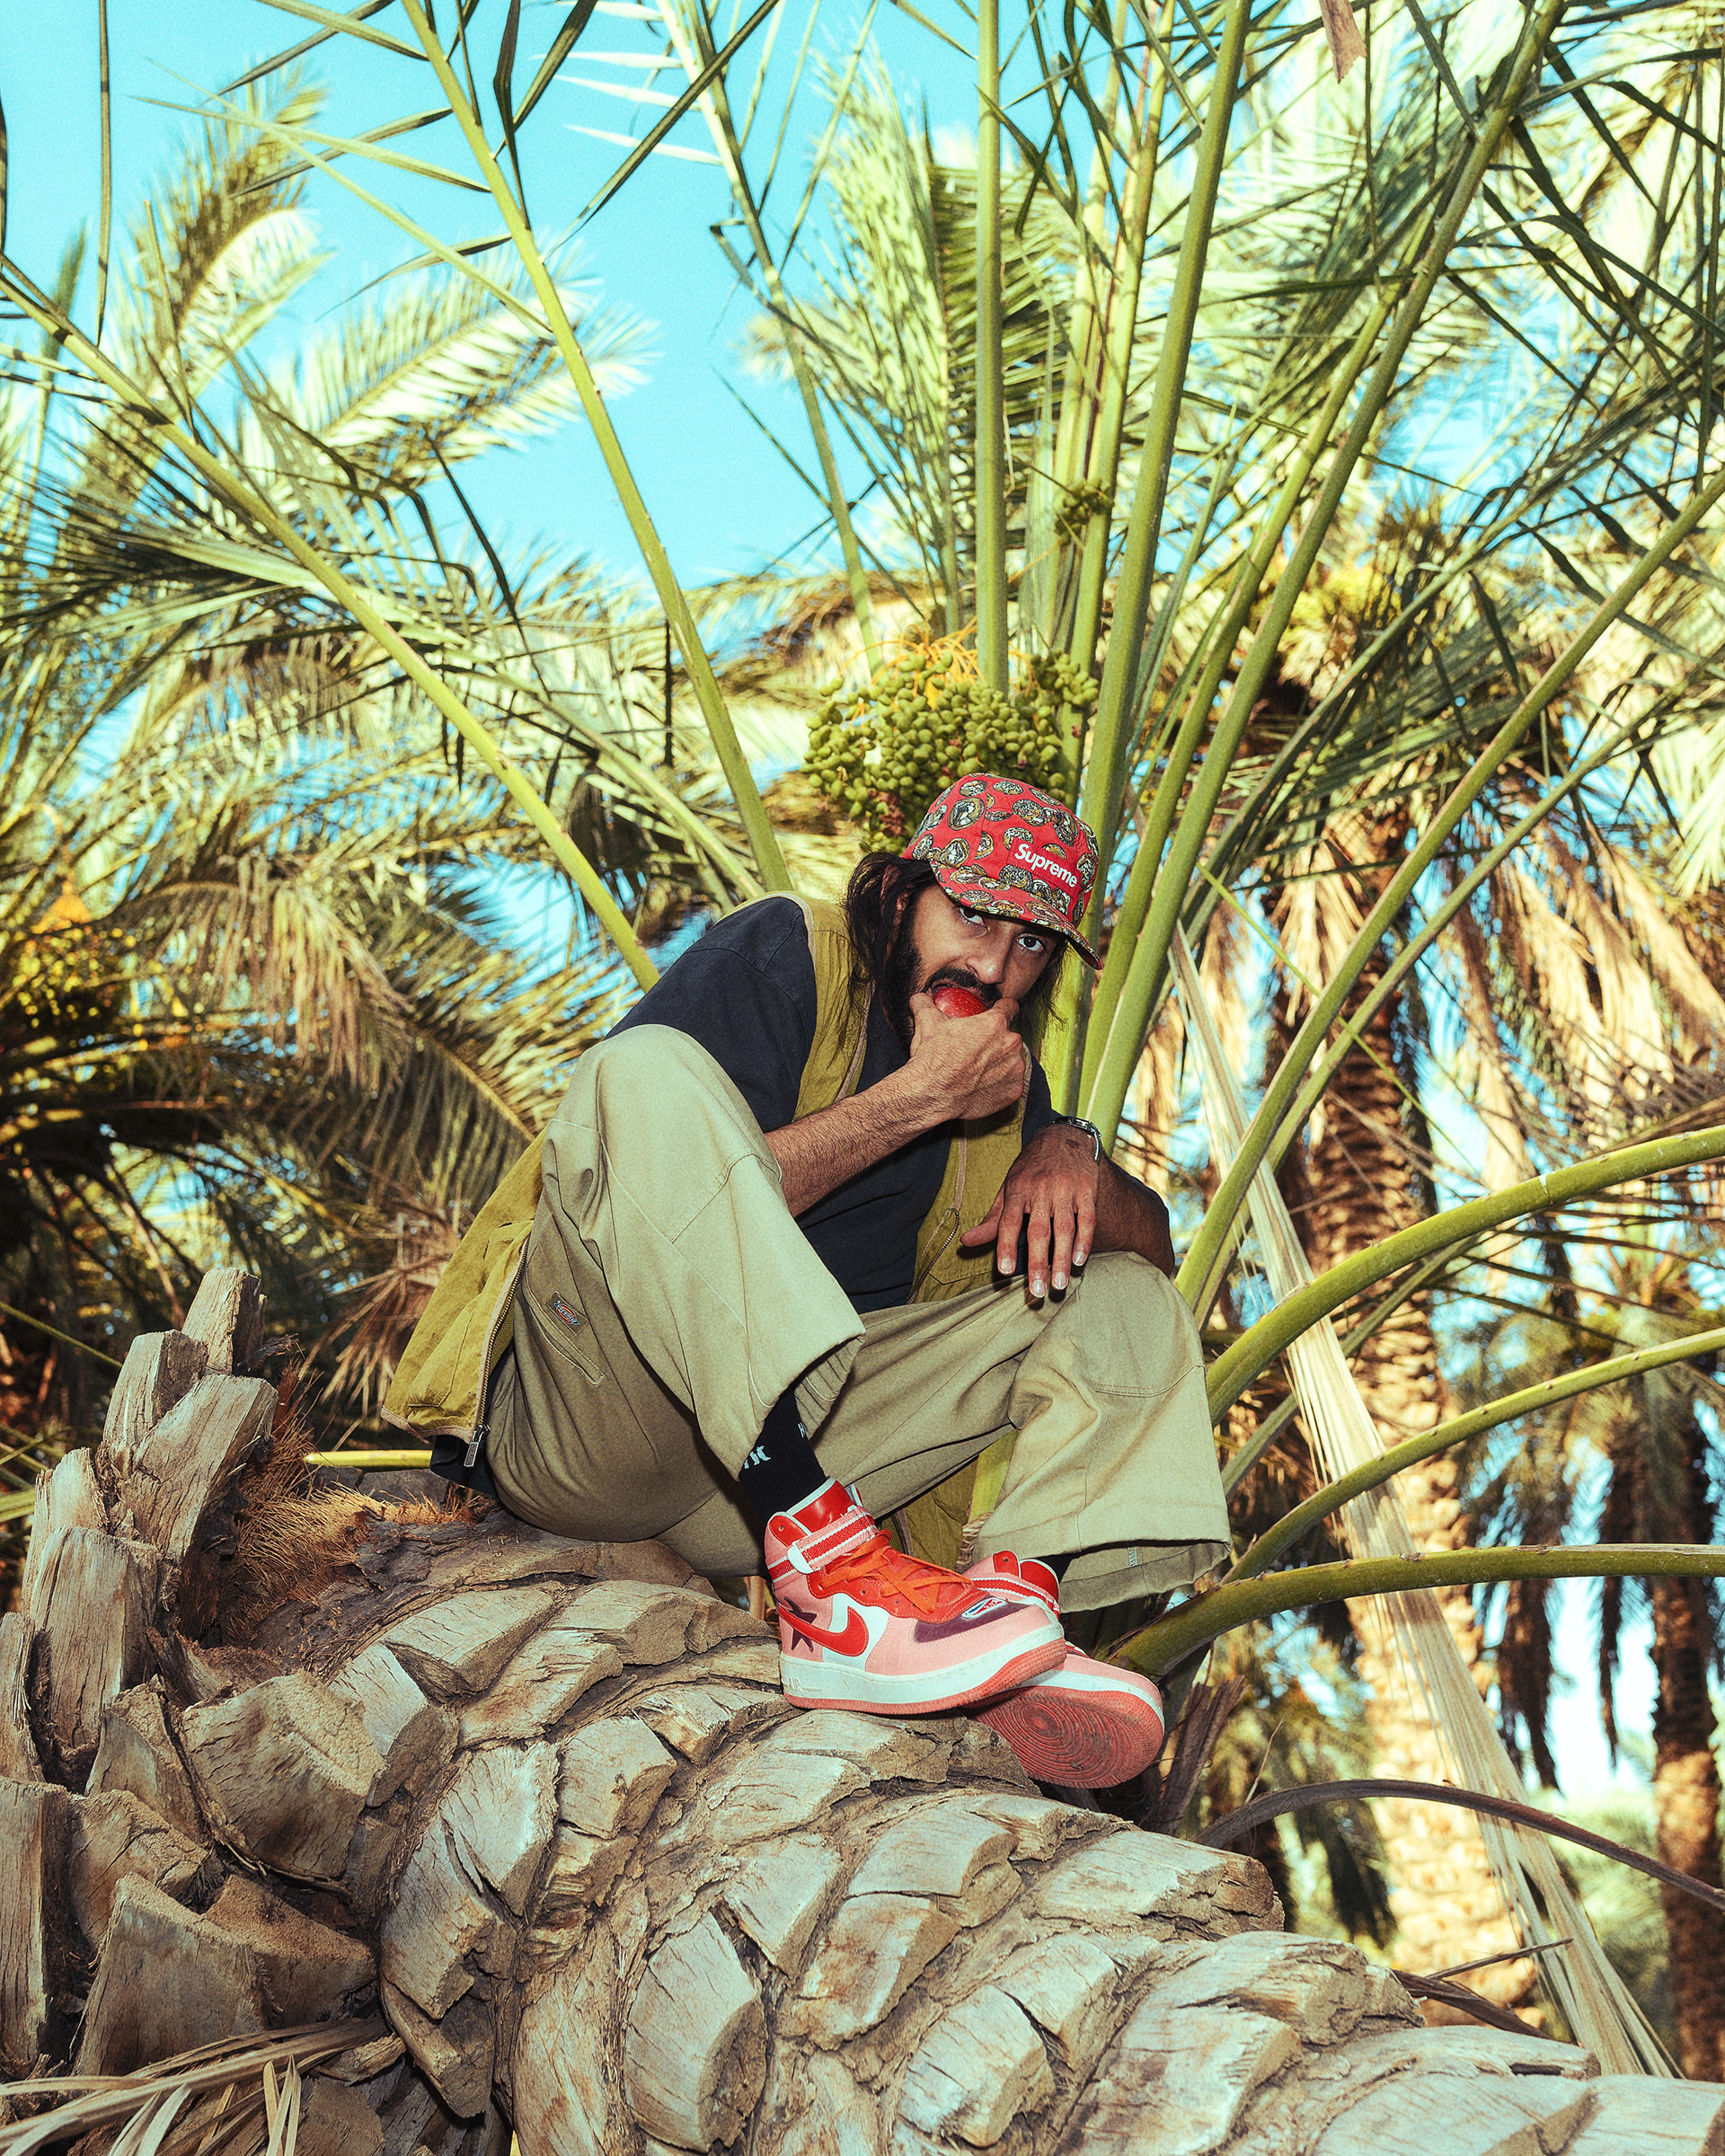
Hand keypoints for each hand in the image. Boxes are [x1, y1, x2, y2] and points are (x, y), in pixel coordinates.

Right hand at [901, 990, 1026, 1122]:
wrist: (931, 1096)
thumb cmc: (932, 1059)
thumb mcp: (926, 1024)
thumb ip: (925, 1004)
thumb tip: (919, 998)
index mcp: (995, 1023)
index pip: (1010, 1006)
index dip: (1003, 1009)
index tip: (997, 1016)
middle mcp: (1011, 1043)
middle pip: (1010, 1038)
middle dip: (997, 1043)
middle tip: (976, 1052)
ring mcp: (1015, 1069)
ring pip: (1013, 1062)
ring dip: (1001, 1065)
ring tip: (978, 1072)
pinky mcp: (1015, 1091)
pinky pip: (1012, 1085)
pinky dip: (1001, 1086)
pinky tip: (983, 1088)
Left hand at [961, 1123, 1099, 1297]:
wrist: (1063, 1137)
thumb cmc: (1030, 1169)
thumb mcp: (1008, 1189)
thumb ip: (992, 1219)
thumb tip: (966, 1242)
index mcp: (1017, 1189)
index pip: (1008, 1221)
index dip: (1006, 1246)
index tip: (1005, 1271)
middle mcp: (1041, 1189)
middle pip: (1038, 1230)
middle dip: (1038, 1263)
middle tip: (1038, 1291)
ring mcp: (1065, 1189)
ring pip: (1064, 1228)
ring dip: (1062, 1258)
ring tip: (1060, 1283)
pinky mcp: (1087, 1189)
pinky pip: (1087, 1218)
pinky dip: (1084, 1241)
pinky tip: (1080, 1261)